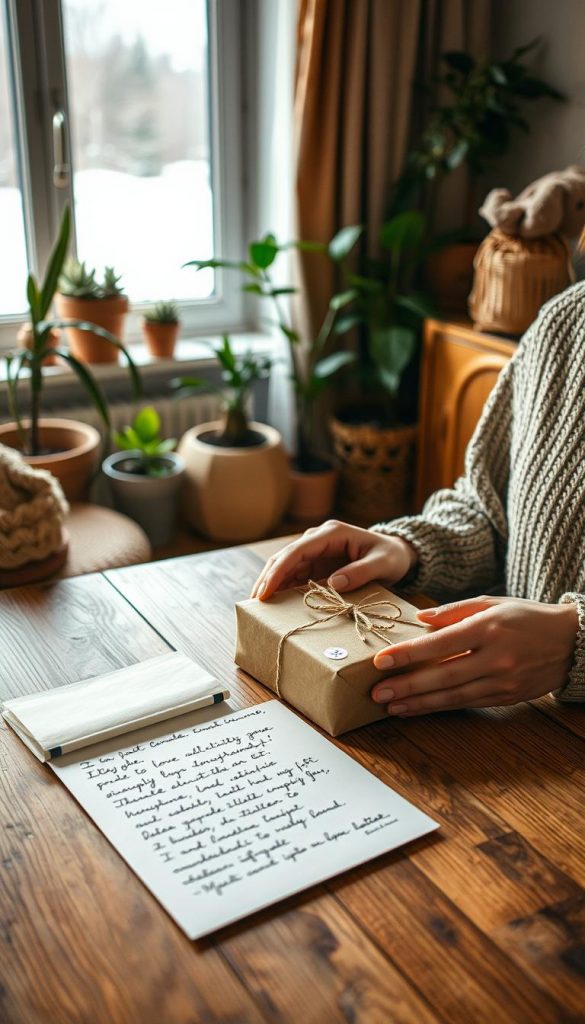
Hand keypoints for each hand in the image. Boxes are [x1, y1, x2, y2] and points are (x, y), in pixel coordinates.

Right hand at [250, 520, 416, 599]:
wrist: (396, 554)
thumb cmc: (391, 556)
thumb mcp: (383, 563)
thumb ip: (360, 571)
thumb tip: (333, 582)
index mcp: (331, 533)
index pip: (297, 550)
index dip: (279, 570)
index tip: (266, 591)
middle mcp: (318, 538)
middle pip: (284, 557)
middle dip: (268, 578)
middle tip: (255, 603)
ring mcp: (315, 551)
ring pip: (285, 566)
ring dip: (271, 584)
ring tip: (258, 606)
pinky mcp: (315, 564)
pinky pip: (294, 575)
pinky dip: (282, 588)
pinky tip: (273, 603)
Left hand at [370, 595, 578, 715]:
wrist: (572, 642)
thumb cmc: (527, 617)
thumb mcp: (492, 603)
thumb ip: (453, 610)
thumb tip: (419, 619)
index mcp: (488, 627)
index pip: (441, 643)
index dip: (409, 654)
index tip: (381, 661)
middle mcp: (495, 657)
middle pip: (443, 676)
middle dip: (406, 686)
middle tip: (376, 693)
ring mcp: (503, 680)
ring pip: (453, 696)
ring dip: (419, 704)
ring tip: (391, 707)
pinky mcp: (507, 697)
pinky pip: (467, 704)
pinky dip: (440, 708)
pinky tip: (419, 709)